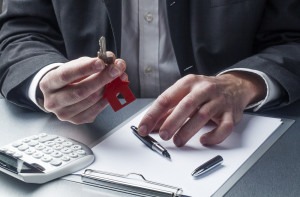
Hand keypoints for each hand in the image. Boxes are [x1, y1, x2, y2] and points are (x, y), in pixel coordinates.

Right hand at [39, 52, 126, 123]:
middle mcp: (53, 101)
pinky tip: (114, 90)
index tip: (101, 62)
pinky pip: (96, 110)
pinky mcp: (77, 120)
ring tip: (118, 77)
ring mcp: (65, 113)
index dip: (85, 68)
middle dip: (102, 79)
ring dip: (108, 88)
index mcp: (48, 83)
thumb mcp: (77, 65)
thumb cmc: (70, 78)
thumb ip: (93, 62)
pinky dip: (108, 98)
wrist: (62, 93)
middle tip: (116, 69)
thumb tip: (112, 60)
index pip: (66, 75)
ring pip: (91, 100)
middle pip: (80, 91)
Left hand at [138, 72, 265, 145]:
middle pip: (186, 105)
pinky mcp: (231, 114)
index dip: (153, 114)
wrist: (234, 86)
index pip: (166, 98)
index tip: (144, 128)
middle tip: (162, 135)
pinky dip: (213, 136)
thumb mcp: (185, 94)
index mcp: (188, 83)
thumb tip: (151, 126)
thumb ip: (168, 110)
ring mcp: (219, 101)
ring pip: (203, 116)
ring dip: (188, 131)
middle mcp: (204, 89)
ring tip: (178, 141)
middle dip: (172, 122)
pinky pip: (224, 127)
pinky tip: (203, 140)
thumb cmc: (205, 91)